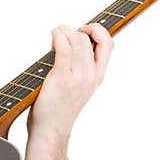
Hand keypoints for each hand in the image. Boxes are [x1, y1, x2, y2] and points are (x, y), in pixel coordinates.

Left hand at [27, 23, 113, 142]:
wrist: (51, 130)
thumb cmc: (59, 108)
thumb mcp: (78, 86)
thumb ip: (80, 67)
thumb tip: (71, 41)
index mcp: (98, 76)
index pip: (109, 44)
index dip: (97, 30)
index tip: (83, 30)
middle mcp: (91, 76)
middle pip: (89, 38)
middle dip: (74, 29)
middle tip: (61, 34)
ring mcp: (78, 78)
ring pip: (77, 40)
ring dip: (64, 30)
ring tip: (55, 34)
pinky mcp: (62, 79)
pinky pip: (63, 49)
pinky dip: (58, 37)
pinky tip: (53, 38)